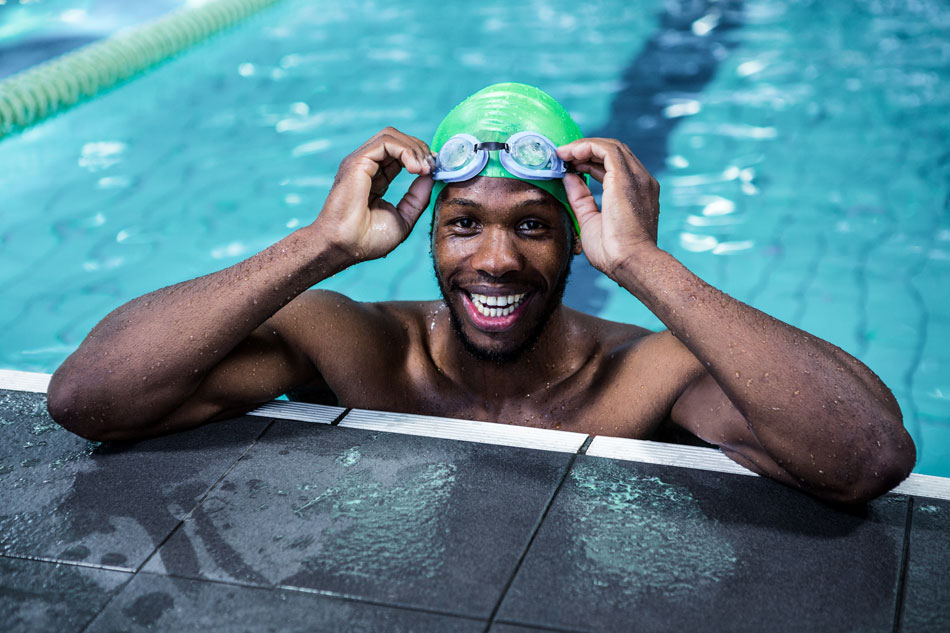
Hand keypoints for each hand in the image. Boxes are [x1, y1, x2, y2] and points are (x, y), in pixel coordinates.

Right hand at [315, 127, 434, 261]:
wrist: (345, 247)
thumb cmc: (367, 239)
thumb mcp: (403, 217)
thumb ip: (417, 197)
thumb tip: (430, 176)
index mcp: (375, 178)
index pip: (399, 154)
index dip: (420, 157)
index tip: (435, 170)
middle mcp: (366, 166)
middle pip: (397, 139)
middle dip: (420, 149)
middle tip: (432, 168)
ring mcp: (360, 162)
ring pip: (391, 135)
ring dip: (414, 148)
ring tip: (425, 169)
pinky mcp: (357, 162)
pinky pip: (386, 142)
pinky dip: (406, 151)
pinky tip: (415, 169)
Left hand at [557, 138, 659, 278]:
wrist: (631, 263)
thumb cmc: (615, 252)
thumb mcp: (590, 220)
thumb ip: (580, 198)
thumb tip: (569, 178)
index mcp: (637, 193)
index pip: (615, 166)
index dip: (590, 161)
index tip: (570, 165)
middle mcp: (641, 181)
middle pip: (614, 152)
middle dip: (586, 150)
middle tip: (562, 156)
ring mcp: (637, 178)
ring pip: (611, 147)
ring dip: (584, 146)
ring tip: (563, 153)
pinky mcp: (626, 178)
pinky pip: (607, 150)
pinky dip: (588, 147)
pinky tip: (571, 153)